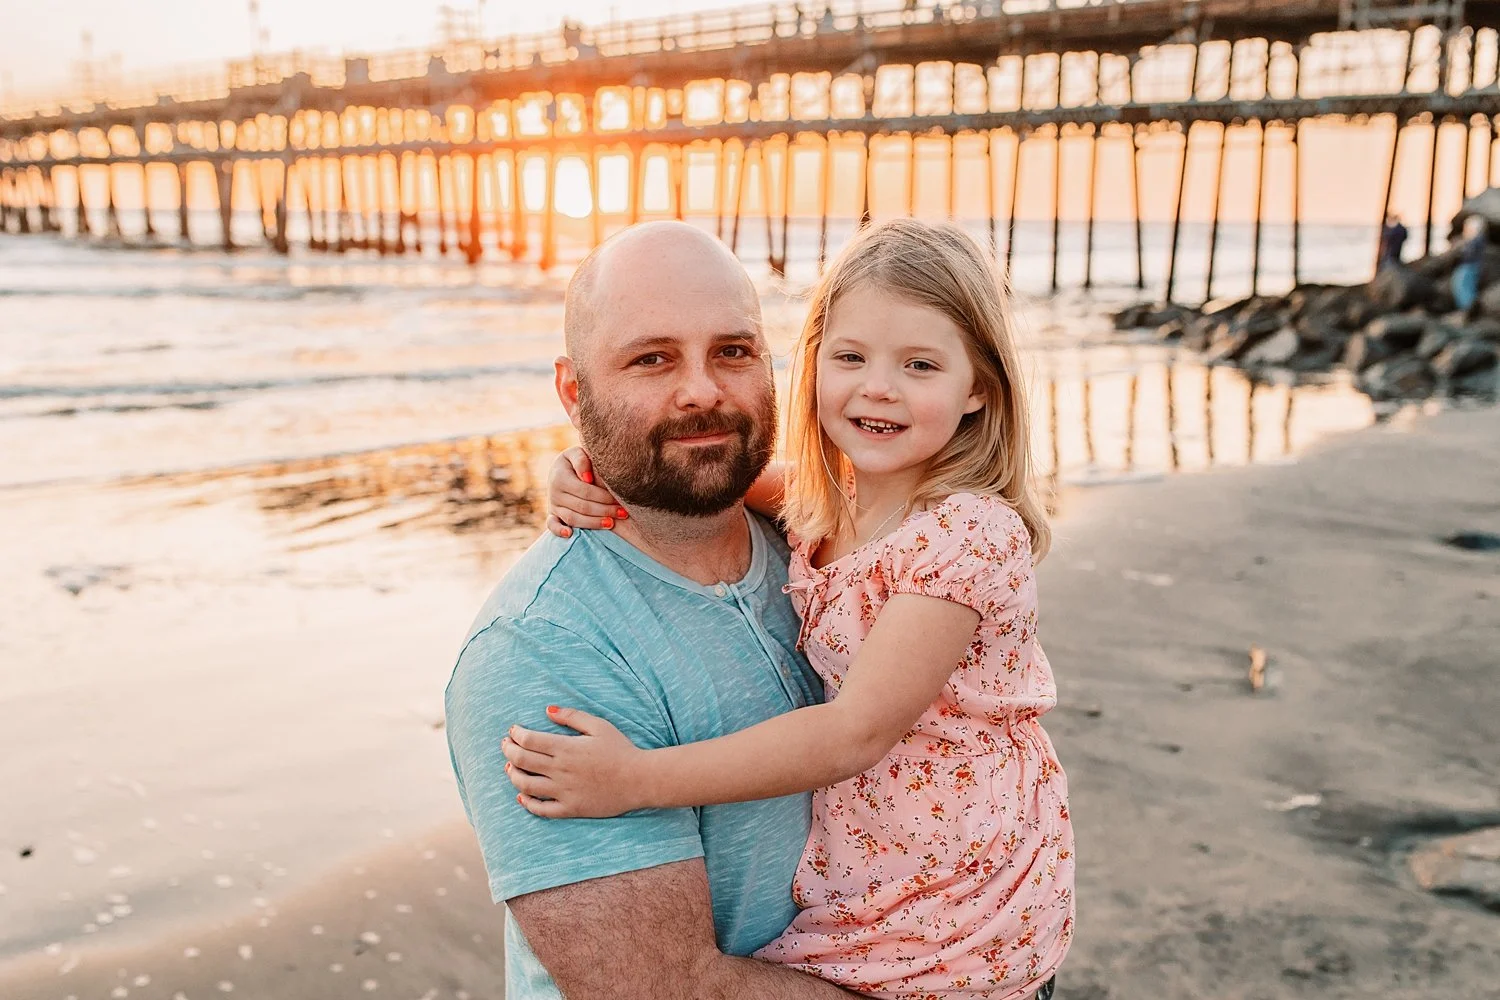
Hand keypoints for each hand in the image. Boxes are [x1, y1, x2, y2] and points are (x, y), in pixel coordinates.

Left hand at [502, 706, 650, 817]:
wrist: (639, 780)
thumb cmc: (621, 749)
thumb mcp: (599, 725)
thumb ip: (571, 716)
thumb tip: (547, 711)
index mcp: (566, 748)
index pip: (529, 740)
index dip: (516, 734)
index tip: (513, 731)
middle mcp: (560, 770)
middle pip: (522, 760)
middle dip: (508, 750)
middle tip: (505, 745)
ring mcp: (563, 791)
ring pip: (525, 785)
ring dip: (512, 775)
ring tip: (509, 767)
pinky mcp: (570, 808)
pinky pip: (541, 809)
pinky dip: (527, 803)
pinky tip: (522, 795)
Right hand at [547, 447, 626, 537]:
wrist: (561, 468)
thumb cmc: (577, 460)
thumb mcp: (577, 453)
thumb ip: (582, 460)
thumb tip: (588, 478)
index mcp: (560, 477)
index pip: (586, 491)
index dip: (604, 497)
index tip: (620, 500)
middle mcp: (554, 492)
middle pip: (582, 506)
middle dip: (605, 511)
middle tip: (623, 513)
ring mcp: (553, 505)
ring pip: (573, 518)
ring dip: (593, 523)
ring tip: (611, 523)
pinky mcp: (553, 514)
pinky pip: (552, 525)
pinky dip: (558, 531)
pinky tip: (570, 535)